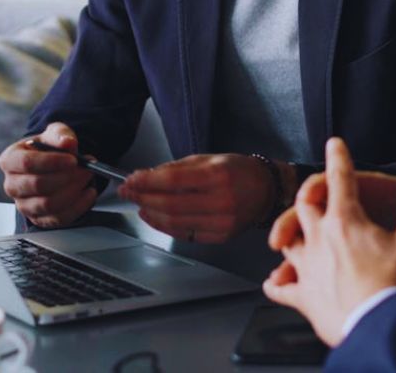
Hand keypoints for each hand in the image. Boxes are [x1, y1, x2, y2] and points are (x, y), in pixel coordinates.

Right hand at [0, 123, 97, 228]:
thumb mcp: (54, 134)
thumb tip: (67, 142)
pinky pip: (59, 218)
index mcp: (10, 160)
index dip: (52, 162)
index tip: (73, 160)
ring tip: (87, 178)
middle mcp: (12, 185)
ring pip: (49, 204)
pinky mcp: (39, 219)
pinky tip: (88, 192)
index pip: (27, 163)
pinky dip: (79, 206)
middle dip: (67, 177)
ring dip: (74, 191)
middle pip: (38, 185)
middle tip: (86, 169)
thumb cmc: (48, 149)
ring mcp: (24, 205)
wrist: (52, 166)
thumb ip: (60, 134)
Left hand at [117, 153, 278, 242]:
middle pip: (170, 205)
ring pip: (175, 222)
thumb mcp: (208, 159)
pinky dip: (165, 226)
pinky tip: (155, 217)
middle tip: (129, 192)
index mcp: (218, 175)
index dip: (146, 181)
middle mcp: (222, 201)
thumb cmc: (237, 170)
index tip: (130, 179)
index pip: (172, 181)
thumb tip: (145, 176)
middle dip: (143, 198)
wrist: (267, 190)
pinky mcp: (221, 236)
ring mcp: (222, 222)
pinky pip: (186, 234)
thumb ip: (176, 168)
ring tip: (139, 204)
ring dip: (151, 214)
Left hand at [262, 139, 395, 345]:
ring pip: (290, 241)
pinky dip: (279, 284)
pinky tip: (275, 283)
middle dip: (311, 194)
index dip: (339, 158)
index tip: (335, 144)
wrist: (383, 327)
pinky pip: (284, 288)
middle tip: (317, 190)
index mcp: (346, 220)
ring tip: (293, 232)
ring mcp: (309, 267)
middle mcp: (320, 238)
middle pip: (305, 205)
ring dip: (291, 233)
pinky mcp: (305, 296)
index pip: (340, 178)